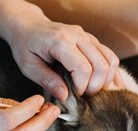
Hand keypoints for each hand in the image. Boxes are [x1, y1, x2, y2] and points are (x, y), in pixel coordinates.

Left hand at [0, 2, 121, 99]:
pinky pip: (110, 56)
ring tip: (92, 91)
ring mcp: (87, 36)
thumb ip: (47, 81)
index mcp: (60, 41)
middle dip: (95, 87)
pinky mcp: (92, 40)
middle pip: (101, 65)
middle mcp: (77, 35)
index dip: (81, 87)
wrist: (28, 25)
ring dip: (106, 81)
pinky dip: (112, 73)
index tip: (72, 96)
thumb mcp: (28, 66)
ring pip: (111, 60)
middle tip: (83, 97)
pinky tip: (109, 86)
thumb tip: (65, 97)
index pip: (83, 68)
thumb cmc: (25, 46)